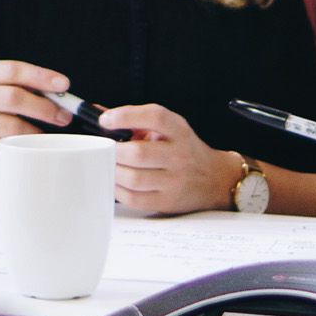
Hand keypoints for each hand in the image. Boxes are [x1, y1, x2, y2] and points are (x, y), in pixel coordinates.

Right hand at [0, 59, 71, 158]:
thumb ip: (29, 89)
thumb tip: (68, 96)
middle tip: (64, 117)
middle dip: (43, 107)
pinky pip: (0, 146)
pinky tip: (29, 148)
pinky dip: (19, 148)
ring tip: (48, 135)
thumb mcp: (4, 90)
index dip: (40, 77)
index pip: (12, 70)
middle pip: (11, 97)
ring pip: (8, 124)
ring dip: (34, 131)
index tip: (64, 86)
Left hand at [100, 104, 238, 215]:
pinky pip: (135, 198)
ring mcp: (174, 181)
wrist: (215, 179)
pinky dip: (118, 190)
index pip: (155, 117)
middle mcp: (179, 155)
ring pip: (134, 178)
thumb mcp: (169, 129)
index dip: (127, 116)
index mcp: (179, 131)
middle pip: (138, 153)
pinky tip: (117, 181)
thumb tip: (99, 113)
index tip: (106, 120)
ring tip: (110, 165)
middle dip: (114, 150)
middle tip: (105, 148)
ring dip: (114, 171)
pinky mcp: (167, 202)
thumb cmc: (184, 150)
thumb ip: (136, 120)